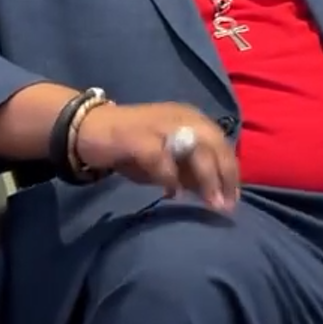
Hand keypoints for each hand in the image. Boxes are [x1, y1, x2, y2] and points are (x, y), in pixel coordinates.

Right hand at [74, 102, 241, 212]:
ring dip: (206, 178)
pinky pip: (161, 158)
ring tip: (210, 203)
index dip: (231, 173)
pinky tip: (172, 193)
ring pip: (195, 149)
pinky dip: (170, 177)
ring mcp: (160, 124)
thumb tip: (214, 195)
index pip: (222, 144)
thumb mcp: (168, 161)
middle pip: (215, 145)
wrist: (88, 129)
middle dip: (225, 176)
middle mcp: (182, 117)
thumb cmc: (132, 146)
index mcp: (192, 119)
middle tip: (225, 206)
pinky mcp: (138, 136)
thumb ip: (190, 173)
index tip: (234, 200)